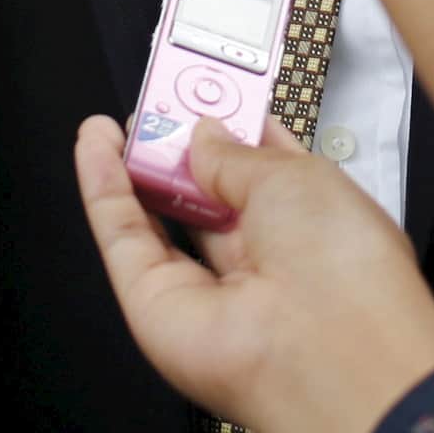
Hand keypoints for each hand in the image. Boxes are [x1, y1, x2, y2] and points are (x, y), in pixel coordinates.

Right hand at [73, 115, 433, 432]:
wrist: (326, 345)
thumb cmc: (339, 255)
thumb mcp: (294, 175)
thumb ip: (235, 153)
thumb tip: (202, 134)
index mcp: (307, 225)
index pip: (260, 169)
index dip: (230, 128)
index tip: (205, 87)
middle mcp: (257, 260)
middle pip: (205, 195)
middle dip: (180, 146)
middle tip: (157, 97)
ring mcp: (205, 286)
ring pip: (157, 216)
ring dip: (135, 164)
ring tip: (121, 115)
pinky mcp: (156, 304)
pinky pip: (123, 238)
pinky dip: (103, 189)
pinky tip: (94, 143)